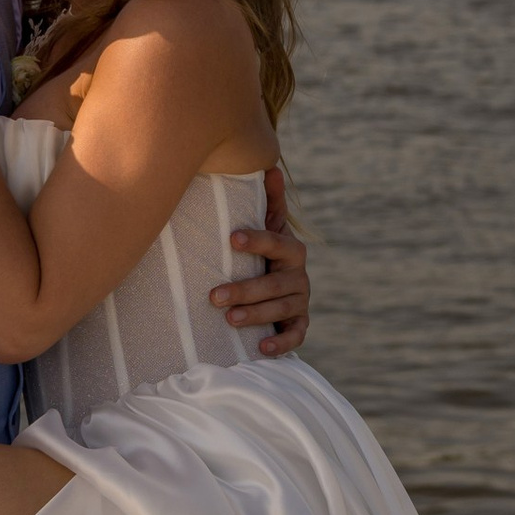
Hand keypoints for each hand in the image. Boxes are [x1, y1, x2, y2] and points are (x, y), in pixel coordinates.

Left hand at [212, 168, 308, 357]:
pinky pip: (296, 335)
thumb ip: (268, 203)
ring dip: (256, 315)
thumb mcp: (266, 229)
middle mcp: (299, 275)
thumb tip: (271, 166)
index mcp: (290, 249)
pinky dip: (281, 343)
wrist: (274, 288)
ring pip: (282, 309)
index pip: (277, 242)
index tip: (232, 238)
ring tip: (229, 319)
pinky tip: (261, 348)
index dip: (257, 240)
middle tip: (213, 296)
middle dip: (245, 289)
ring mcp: (300, 301)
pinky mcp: (298, 324)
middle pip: (276, 283)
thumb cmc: (261, 254)